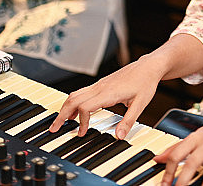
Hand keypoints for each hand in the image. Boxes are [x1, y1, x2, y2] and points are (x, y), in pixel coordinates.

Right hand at [50, 57, 165, 139]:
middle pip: (73, 99)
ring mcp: (99, 85)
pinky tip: (74, 112)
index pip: (85, 107)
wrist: (148, 66)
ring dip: (65, 108)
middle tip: (54, 129)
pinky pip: (81, 93)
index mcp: (108, 93)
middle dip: (62, 115)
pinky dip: (73, 103)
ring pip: (75, 95)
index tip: (83, 132)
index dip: (82, 121)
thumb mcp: (140, 104)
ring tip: (61, 122)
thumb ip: (129, 121)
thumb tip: (119, 136)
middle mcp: (100, 87)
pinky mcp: (101, 84)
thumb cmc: (145, 82)